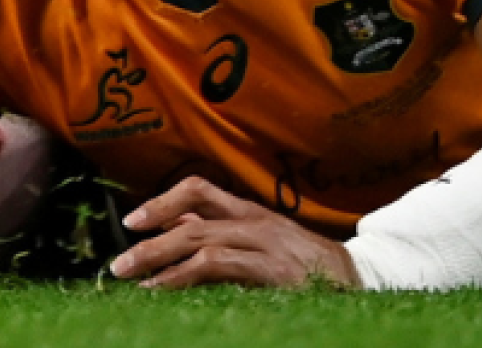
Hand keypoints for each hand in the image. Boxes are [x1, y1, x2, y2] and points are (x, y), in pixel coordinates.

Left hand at [111, 177, 357, 289]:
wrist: (363, 282)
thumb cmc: (310, 268)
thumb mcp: (266, 244)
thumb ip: (225, 235)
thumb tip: (178, 234)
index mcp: (252, 212)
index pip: (199, 189)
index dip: (162, 201)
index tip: (132, 221)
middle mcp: (256, 221)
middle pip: (192, 216)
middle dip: (149, 238)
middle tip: (118, 263)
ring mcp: (266, 243)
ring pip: (199, 239)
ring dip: (158, 259)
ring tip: (132, 278)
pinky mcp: (274, 269)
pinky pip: (218, 265)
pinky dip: (184, 277)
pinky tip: (165, 291)